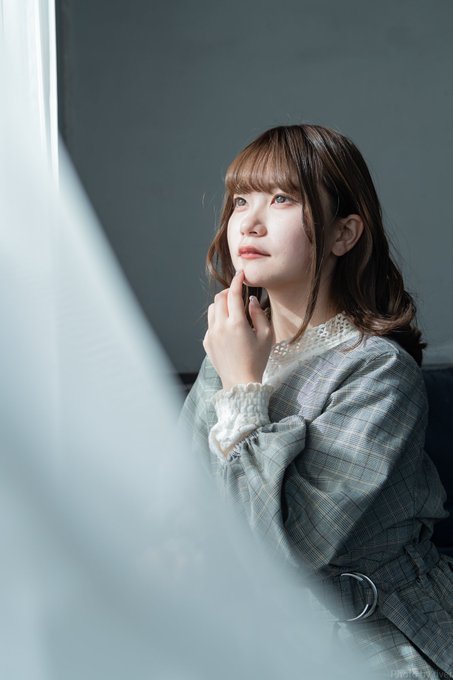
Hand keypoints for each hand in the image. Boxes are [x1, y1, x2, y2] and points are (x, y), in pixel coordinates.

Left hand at [203, 271, 273, 390]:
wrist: (240, 382)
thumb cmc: (257, 360)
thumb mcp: (266, 336)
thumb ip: (259, 314)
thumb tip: (251, 300)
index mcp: (236, 324)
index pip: (233, 294)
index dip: (237, 281)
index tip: (241, 274)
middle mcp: (220, 327)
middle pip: (219, 298)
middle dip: (228, 292)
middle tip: (237, 294)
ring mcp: (211, 335)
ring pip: (212, 309)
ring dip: (221, 305)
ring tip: (232, 311)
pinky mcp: (206, 342)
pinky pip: (210, 324)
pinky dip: (218, 320)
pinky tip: (228, 329)